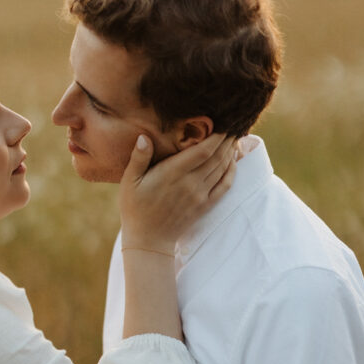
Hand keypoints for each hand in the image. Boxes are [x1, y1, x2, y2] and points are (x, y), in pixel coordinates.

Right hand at [118, 132, 235, 251]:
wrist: (148, 241)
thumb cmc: (135, 209)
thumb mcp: (129, 182)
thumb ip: (138, 158)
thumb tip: (144, 137)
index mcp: (172, 174)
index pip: (202, 150)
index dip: (216, 136)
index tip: (222, 122)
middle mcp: (190, 183)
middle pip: (216, 157)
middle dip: (227, 140)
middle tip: (233, 125)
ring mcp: (200, 195)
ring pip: (222, 169)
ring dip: (230, 152)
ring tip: (234, 138)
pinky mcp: (204, 206)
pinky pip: (224, 186)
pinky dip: (231, 171)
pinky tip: (232, 161)